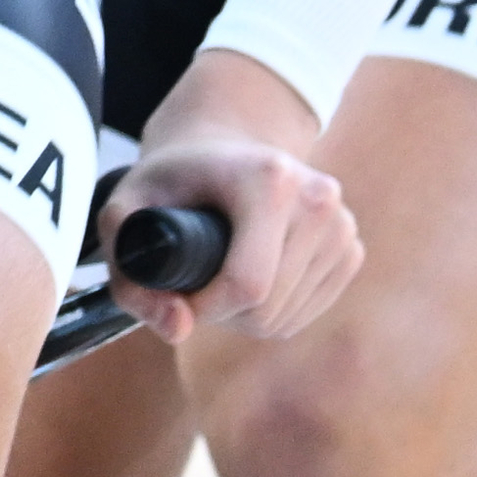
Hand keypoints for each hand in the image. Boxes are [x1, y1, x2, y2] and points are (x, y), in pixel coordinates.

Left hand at [101, 53, 363, 344]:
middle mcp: (318, 198)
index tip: (178, 294)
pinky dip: (273, 310)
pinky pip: (307, 312)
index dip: (205, 308)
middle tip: (195, 280)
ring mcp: (340, 223)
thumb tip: (179, 329)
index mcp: (270, 179)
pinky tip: (251, 275)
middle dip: (222, 313)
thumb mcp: (126, 215)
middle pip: (267, 308)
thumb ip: (131, 280)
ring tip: (220, 272)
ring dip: (246, 314)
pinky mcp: (350, 245)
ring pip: (287, 318)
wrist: (220, 147)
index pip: (247, 284)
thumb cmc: (170, 181)